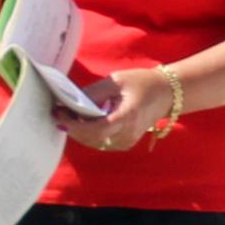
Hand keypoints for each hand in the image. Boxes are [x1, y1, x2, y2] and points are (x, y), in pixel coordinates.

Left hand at [58, 68, 176, 152]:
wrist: (166, 93)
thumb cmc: (142, 83)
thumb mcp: (116, 81)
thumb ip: (93, 93)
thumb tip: (69, 102)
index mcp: (128, 116)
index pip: (97, 129)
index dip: (75, 125)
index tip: (59, 114)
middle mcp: (128, 134)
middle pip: (92, 138)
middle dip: (72, 127)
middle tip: (58, 112)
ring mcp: (127, 142)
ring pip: (94, 142)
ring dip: (79, 131)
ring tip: (67, 116)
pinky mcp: (125, 143)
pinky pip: (101, 142)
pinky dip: (88, 134)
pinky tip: (81, 122)